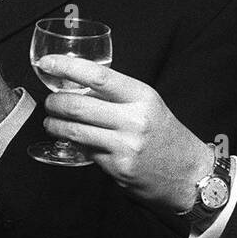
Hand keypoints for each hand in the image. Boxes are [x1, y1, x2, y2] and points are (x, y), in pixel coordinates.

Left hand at [34, 56, 215, 212]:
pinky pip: (85, 151)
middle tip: (49, 103)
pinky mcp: (118, 168)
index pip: (98, 76)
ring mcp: (126, 146)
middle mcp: (135, 120)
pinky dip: (74, 144)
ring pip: (74, 131)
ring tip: (51, 122)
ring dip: (54, 125)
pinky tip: (74, 142)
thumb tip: (75, 83)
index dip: (67, 67)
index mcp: (142, 96)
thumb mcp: (147, 105)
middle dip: (53, 103)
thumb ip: (116, 95)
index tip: (46, 63)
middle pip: (77, 106)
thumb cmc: (164, 134)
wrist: (190, 174)